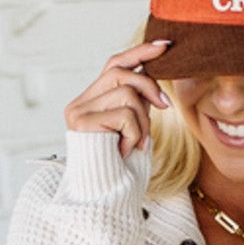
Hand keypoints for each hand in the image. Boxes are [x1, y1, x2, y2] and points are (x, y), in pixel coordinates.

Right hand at [64, 39, 173, 158]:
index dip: (140, 52)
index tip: (165, 46)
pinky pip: (125, 115)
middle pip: (122, 74)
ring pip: (127, 94)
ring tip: (137, 142)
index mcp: (91, 100)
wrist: (105, 199)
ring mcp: (78, 111)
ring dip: (143, 120)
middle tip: (165, 107)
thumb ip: (137, 104)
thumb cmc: (122, 169)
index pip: (115, 64)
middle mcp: (80, 102)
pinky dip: (134, 133)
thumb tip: (152, 78)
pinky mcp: (82, 122)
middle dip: (149, 88)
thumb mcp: (134, 129)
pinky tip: (126, 149)